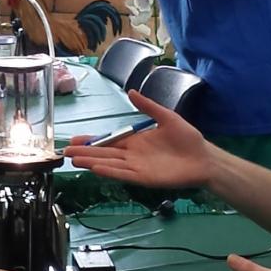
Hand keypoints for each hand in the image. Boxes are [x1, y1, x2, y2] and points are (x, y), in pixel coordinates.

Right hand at [64, 90, 210, 187]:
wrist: (204, 158)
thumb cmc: (187, 138)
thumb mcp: (166, 117)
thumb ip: (148, 106)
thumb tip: (131, 92)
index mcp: (135, 141)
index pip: (108, 141)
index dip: (92, 141)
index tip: (75, 140)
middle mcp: (132, 155)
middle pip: (104, 154)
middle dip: (85, 153)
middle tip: (66, 153)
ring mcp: (137, 167)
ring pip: (109, 164)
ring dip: (92, 162)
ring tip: (74, 161)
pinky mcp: (144, 178)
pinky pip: (123, 174)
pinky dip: (109, 171)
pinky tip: (96, 168)